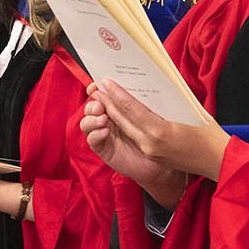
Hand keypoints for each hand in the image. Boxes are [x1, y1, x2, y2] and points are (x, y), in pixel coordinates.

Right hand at [80, 88, 189, 206]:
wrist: (161, 163)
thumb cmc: (158, 139)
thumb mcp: (149, 117)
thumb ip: (136, 104)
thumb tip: (129, 85)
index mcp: (116, 109)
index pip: (101, 96)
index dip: (95, 90)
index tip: (97, 85)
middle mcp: (107, 121)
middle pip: (90, 108)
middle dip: (92, 104)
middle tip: (100, 105)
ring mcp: (104, 135)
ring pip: (87, 123)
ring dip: (91, 119)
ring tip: (103, 119)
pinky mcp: (104, 150)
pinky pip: (92, 140)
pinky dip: (95, 134)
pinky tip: (104, 132)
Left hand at [89, 80, 229, 183]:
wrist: (219, 163)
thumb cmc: (210, 134)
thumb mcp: (191, 112)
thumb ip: (167, 103)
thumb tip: (150, 88)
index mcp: (160, 132)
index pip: (132, 109)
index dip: (117, 94)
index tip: (106, 81)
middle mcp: (150, 144)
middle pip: (124, 119)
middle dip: (109, 102)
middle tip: (97, 86)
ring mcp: (150, 152)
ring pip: (127, 128)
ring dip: (113, 113)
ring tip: (103, 98)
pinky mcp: (153, 156)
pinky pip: (135, 136)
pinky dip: (126, 123)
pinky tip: (120, 113)